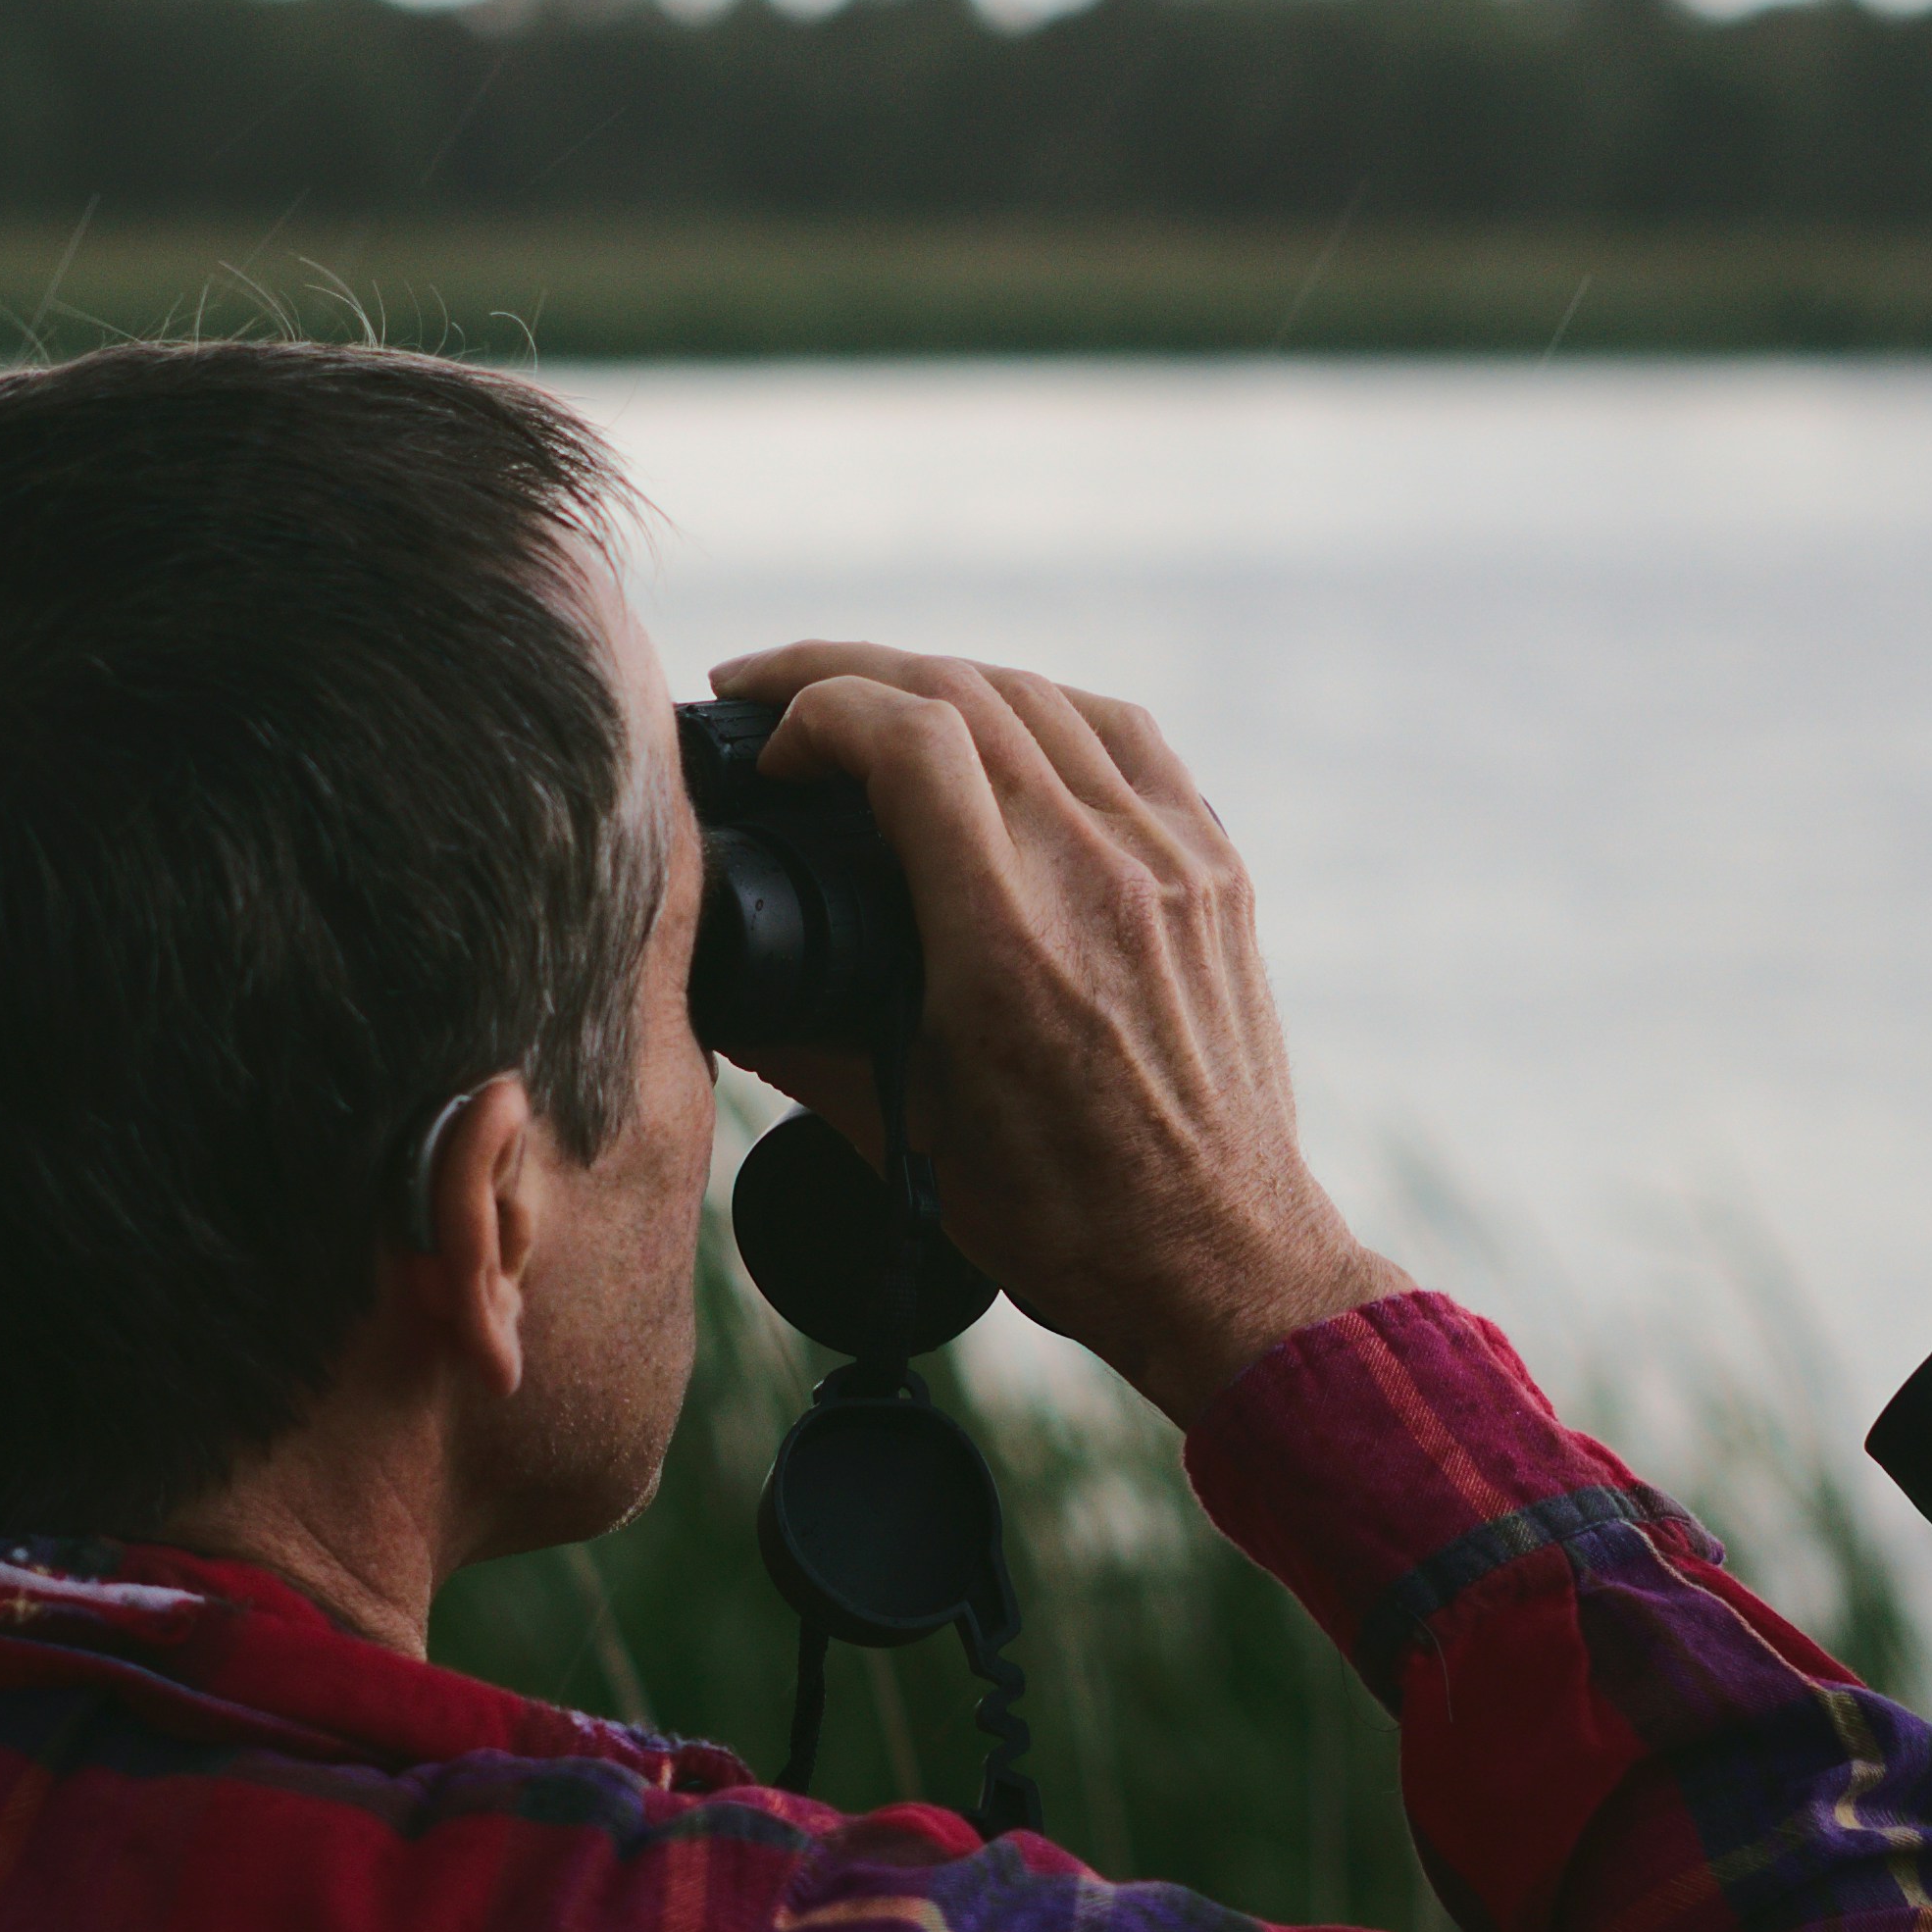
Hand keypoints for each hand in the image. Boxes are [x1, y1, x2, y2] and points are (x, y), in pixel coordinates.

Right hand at [706, 642, 1403, 1423]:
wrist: (1219, 1258)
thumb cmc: (1065, 1218)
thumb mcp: (908, 1136)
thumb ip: (797, 1046)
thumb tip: (712, 988)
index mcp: (1007, 942)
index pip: (908, 737)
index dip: (815, 708)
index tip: (769, 748)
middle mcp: (1098, 876)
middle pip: (964, 690)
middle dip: (848, 672)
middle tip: (775, 693)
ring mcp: (1171, 862)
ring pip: (1044, 698)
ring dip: (942, 681)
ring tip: (873, 705)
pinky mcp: (1215, 870)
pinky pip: (1127, 737)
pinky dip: (1046, 712)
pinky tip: (1001, 730)